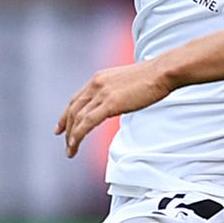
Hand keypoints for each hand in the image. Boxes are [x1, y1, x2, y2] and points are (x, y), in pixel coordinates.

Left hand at [56, 61, 172, 156]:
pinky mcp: (109, 104)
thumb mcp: (127, 84)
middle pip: (73, 109)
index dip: (67, 113)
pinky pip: (87, 123)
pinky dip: (78, 135)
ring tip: (70, 150)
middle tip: (63, 140)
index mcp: (99, 79)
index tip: (62, 125)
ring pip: (77, 118)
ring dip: (71, 136)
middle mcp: (96, 84)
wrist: (161, 73)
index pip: (77, 98)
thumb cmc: (152, 78)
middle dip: (65, 126)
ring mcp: (101, 93)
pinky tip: (75, 145)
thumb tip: (118, 102)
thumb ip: (117, 93)